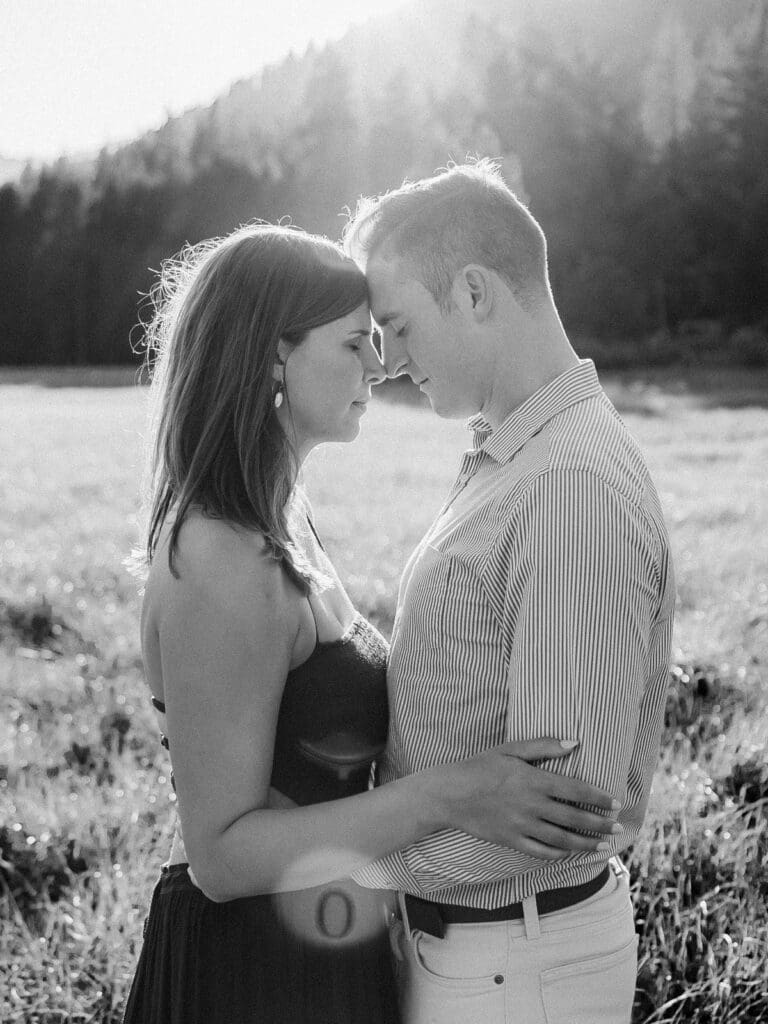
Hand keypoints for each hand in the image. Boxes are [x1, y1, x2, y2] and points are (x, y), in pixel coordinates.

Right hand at [438, 738, 621, 858]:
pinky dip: (559, 854)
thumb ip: (543, 746)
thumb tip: (573, 743)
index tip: (615, 803)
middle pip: (575, 818)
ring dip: (586, 844)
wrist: (450, 794)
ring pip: (562, 840)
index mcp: (534, 780)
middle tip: (617, 827)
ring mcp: (522, 826)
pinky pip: (541, 852)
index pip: (576, 791)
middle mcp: (532, 806)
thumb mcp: (510, 749)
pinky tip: (571, 853)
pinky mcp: (511, 841)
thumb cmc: (480, 766)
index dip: (599, 798)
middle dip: (600, 824)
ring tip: (603, 845)